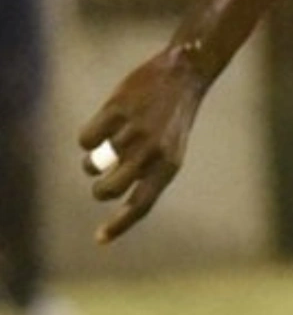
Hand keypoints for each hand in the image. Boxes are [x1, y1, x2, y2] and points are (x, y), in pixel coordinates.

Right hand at [79, 47, 210, 242]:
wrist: (184, 75)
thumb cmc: (173, 119)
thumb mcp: (170, 150)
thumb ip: (146, 172)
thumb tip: (111, 192)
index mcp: (169, 166)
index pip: (141, 204)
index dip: (120, 224)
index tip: (99, 239)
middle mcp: (151, 152)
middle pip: (108, 189)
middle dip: (98, 189)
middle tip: (100, 179)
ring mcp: (133, 131)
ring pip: (93, 163)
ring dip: (92, 161)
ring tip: (104, 147)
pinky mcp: (116, 110)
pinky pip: (86, 138)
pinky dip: (87, 137)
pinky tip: (103, 125)